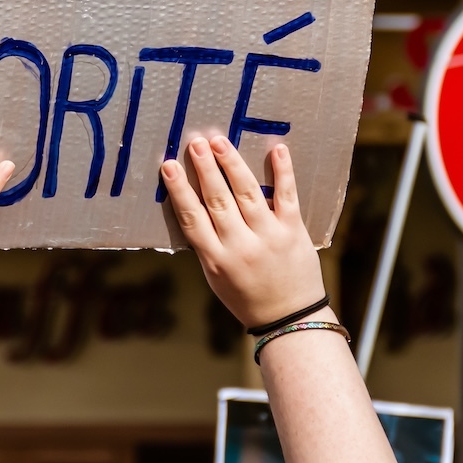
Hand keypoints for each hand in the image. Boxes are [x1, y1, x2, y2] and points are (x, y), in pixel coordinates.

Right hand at [162, 137, 325, 326]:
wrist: (289, 319)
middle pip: (218, 200)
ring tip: (219, 142)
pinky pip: (287, 196)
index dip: (179, 190)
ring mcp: (268, 237)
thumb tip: (195, 207)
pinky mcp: (293, 231)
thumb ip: (207, 246)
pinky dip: (283, 172)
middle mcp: (240, 246)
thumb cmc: (247, 297)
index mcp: (216, 259)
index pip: (192, 218)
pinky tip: (277, 150)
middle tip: (195, 142)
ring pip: (247, 193)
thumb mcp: (216, 278)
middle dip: (205, 169)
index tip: (169, 166)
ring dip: (232, 165)